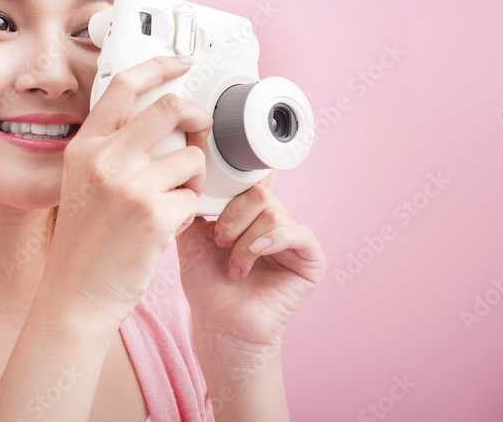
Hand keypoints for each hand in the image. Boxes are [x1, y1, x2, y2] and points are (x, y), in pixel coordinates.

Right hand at [43, 56, 211, 325]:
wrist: (77, 294)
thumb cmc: (85, 242)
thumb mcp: (83, 182)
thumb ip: (111, 149)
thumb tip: (160, 119)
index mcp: (85, 146)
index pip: (124, 86)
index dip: (158, 66)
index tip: (181, 62)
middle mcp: (105, 159)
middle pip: (170, 108)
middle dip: (197, 116)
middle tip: (201, 130)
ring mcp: (130, 186)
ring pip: (190, 158)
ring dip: (192, 180)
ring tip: (172, 202)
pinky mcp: (154, 215)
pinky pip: (193, 199)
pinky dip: (187, 213)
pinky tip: (165, 229)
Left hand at [176, 172, 325, 357]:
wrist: (219, 324)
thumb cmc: (207, 285)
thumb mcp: (192, 236)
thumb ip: (195, 205)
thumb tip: (198, 178)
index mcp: (251, 214)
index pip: (249, 181)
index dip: (232, 187)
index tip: (211, 206)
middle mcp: (275, 222)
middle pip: (260, 193)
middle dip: (234, 215)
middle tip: (220, 241)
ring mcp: (294, 239)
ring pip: (273, 213)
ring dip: (246, 239)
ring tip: (234, 264)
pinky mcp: (311, 259)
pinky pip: (297, 233)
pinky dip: (271, 240)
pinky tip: (254, 255)